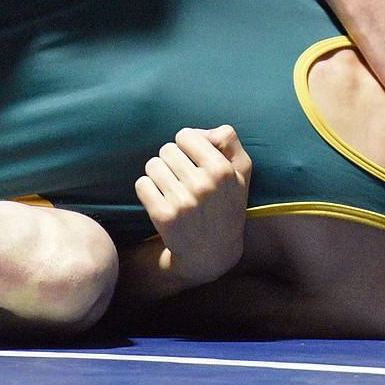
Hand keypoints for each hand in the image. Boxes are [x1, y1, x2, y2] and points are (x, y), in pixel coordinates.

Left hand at [135, 125, 251, 286]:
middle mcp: (203, 185)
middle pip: (167, 149)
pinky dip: (148, 190)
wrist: (213, 252)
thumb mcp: (242, 172)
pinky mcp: (163, 216)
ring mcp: (182, 202)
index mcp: (222, 170)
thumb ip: (229, 140)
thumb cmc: (226, 204)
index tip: (193, 160)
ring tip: (173, 189)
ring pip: (152, 165)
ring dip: (159, 174)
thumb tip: (201, 132)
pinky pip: (142, 184)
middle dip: (172, 160)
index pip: (186, 135)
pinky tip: (162, 200)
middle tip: (183, 178)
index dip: (187, 146)